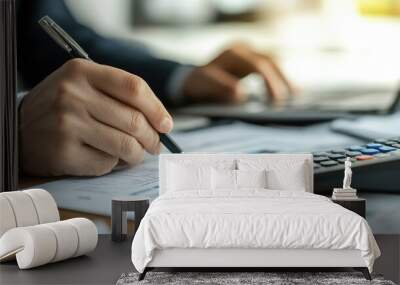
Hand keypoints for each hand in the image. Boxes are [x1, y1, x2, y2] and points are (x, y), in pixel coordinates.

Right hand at [19, 59, 172, 176]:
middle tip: (155, 145)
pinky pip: (106, 163)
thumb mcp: (82, 86)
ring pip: (126, 145)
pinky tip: (107, 159)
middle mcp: (72, 94)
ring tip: (137, 155)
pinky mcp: (63, 152)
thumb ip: (118, 95)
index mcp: (82, 72)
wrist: (18, 129)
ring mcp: (67, 124)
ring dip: (138, 154)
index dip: (157, 108)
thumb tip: (161, 120)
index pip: (134, 87)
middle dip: (152, 138)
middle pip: (134, 120)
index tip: (166, 124)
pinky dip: (114, 165)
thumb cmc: (60, 108)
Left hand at [182, 43, 294, 103]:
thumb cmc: (198, 83)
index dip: (270, 83)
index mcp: (233, 54)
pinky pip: (269, 68)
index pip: (259, 65)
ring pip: (273, 63)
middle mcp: (243, 49)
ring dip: (284, 79)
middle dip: (281, 82)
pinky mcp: (251, 61)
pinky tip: (291, 91)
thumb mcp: (205, 85)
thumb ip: (221, 87)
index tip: (275, 102)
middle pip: (270, 62)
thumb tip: (241, 94)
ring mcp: (248, 53)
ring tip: (296, 95)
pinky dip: (279, 79)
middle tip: (286, 103)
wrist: (193, 78)